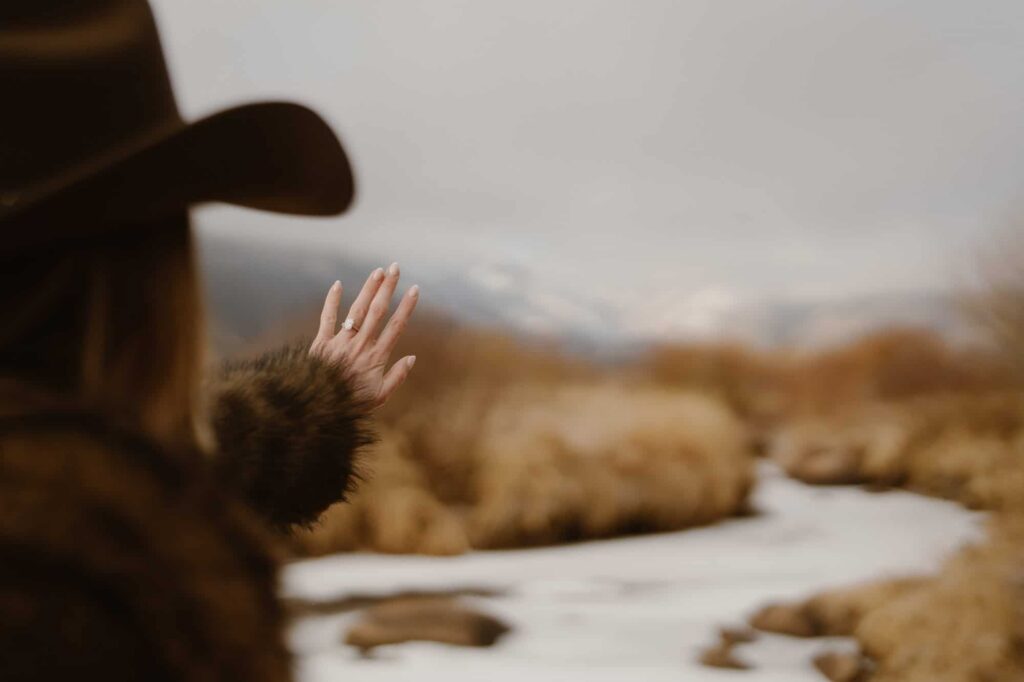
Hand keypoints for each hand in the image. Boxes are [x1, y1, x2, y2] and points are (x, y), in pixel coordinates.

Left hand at [309, 263, 418, 407]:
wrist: (318, 407)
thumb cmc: (351, 403)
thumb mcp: (380, 396)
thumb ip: (396, 377)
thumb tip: (412, 358)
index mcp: (376, 357)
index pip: (396, 326)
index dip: (406, 306)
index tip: (414, 289)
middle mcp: (360, 345)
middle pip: (377, 311)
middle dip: (388, 288)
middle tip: (396, 267)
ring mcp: (340, 342)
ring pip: (356, 310)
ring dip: (368, 289)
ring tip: (377, 271)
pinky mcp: (321, 343)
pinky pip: (327, 318)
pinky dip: (331, 301)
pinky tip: (337, 284)